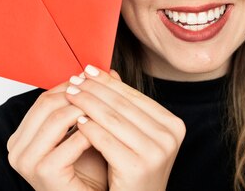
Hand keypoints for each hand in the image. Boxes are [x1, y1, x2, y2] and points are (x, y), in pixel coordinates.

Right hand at [7, 81, 107, 190]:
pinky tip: (105, 130)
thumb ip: (94, 103)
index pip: (44, 99)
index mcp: (21, 137)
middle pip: (46, 104)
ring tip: (105, 106)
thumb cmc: (89, 172)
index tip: (94, 78)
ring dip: (84, 109)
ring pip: (56, 119)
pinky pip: (69, 143)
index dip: (70, 86)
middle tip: (102, 88)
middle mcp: (17, 148)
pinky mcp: (44, 173)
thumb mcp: (88, 131)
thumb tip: (111, 72)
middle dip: (77, 94)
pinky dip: (89, 133)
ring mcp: (27, 162)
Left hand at [66, 66, 185, 190]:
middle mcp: (169, 137)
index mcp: (173, 125)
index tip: (89, 70)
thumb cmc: (132, 174)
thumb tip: (109, 72)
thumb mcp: (133, 135)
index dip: (108, 82)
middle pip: (123, 105)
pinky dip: (89, 128)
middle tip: (75, 79)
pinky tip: (76, 121)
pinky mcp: (138, 167)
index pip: (134, 96)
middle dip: (95, 90)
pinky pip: (106, 140)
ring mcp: (156, 152)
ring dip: (88, 104)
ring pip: (113, 119)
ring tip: (71, 95)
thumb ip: (124, 106)